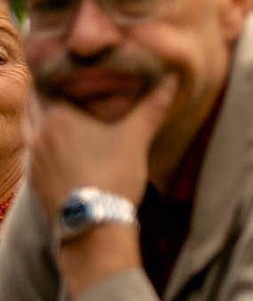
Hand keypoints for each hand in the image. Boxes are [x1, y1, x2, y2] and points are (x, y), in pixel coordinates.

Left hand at [29, 72, 172, 216]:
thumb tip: (172, 79)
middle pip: (35, 103)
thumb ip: (151, 108)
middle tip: (72, 96)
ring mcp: (32, 156)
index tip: (75, 75)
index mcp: (57, 115)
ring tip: (68, 124)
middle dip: (50, 97)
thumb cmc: (113, 177)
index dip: (60, 77)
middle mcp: (37, 131)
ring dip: (45, 121)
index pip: (47, 82)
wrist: (93, 225)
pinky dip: (45, 145)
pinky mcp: (33, 177)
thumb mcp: (136, 139)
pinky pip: (34, 151)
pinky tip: (64, 153)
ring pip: (31, 127)